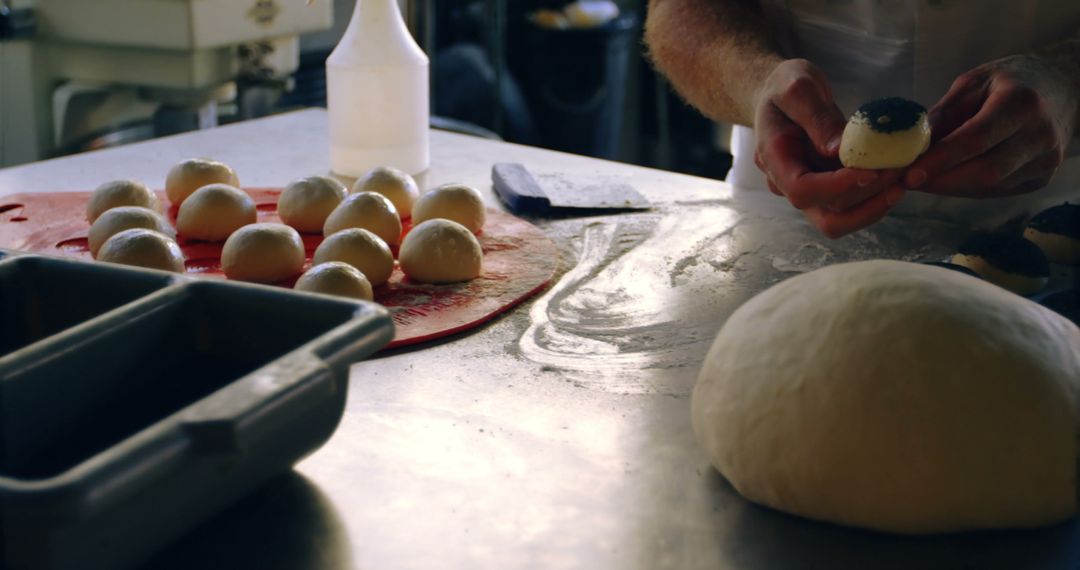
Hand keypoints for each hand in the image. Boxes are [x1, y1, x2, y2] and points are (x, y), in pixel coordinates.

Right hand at [753, 59, 905, 237]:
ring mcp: (809, 191)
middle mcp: (787, 184)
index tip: (871, 171)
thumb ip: (816, 116)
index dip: (837, 187)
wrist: (779, 95)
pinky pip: (852, 207)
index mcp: (774, 159)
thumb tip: (837, 150)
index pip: (802, 189)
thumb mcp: (798, 88)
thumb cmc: (785, 86)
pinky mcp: (827, 190)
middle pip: (826, 216)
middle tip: (898, 172)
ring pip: (841, 220)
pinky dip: (876, 197)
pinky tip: (898, 176)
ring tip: (903, 178)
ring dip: (875, 205)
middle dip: (866, 200)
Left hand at [904, 55, 1079, 196]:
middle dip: (940, 181)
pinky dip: (966, 188)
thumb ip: (942, 115)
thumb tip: (909, 147)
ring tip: (923, 178)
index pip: (977, 139)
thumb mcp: (972, 84)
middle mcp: (1041, 134)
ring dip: (949, 187)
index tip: (908, 175)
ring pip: (989, 186)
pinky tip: (949, 178)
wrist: (1059, 89)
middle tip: (906, 182)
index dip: (940, 161)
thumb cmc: (1008, 82)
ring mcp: (1046, 160)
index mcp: (1021, 103)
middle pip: (984, 171)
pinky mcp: (1042, 178)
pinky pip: (997, 191)